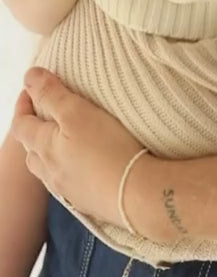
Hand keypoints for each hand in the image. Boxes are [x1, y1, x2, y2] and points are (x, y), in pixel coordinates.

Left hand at [12, 68, 142, 227]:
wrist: (134, 194)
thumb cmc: (106, 148)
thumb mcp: (77, 112)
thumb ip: (52, 94)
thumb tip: (29, 77)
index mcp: (44, 147)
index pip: (21, 125)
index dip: (23, 104)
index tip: (32, 87)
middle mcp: (49, 171)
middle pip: (31, 149)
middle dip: (34, 129)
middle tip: (47, 111)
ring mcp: (66, 189)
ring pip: (46, 168)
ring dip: (49, 151)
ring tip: (64, 138)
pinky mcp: (85, 199)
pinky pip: (65, 181)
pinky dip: (67, 167)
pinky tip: (82, 163)